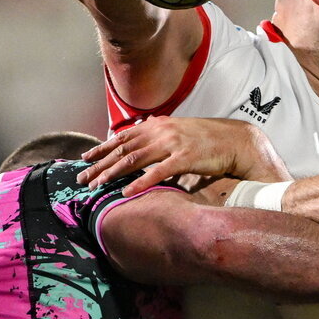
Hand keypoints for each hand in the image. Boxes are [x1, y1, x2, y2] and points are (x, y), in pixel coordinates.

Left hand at [78, 116, 290, 193]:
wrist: (236, 140)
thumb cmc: (207, 141)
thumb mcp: (179, 135)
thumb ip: (158, 139)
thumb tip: (139, 148)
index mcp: (158, 126)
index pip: (123, 137)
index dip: (101, 148)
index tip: (84, 158)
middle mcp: (161, 131)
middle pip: (123, 149)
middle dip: (99, 164)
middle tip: (82, 178)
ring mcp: (173, 144)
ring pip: (134, 159)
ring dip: (112, 173)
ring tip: (96, 185)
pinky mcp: (185, 158)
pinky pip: (157, 172)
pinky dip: (139, 182)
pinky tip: (126, 192)